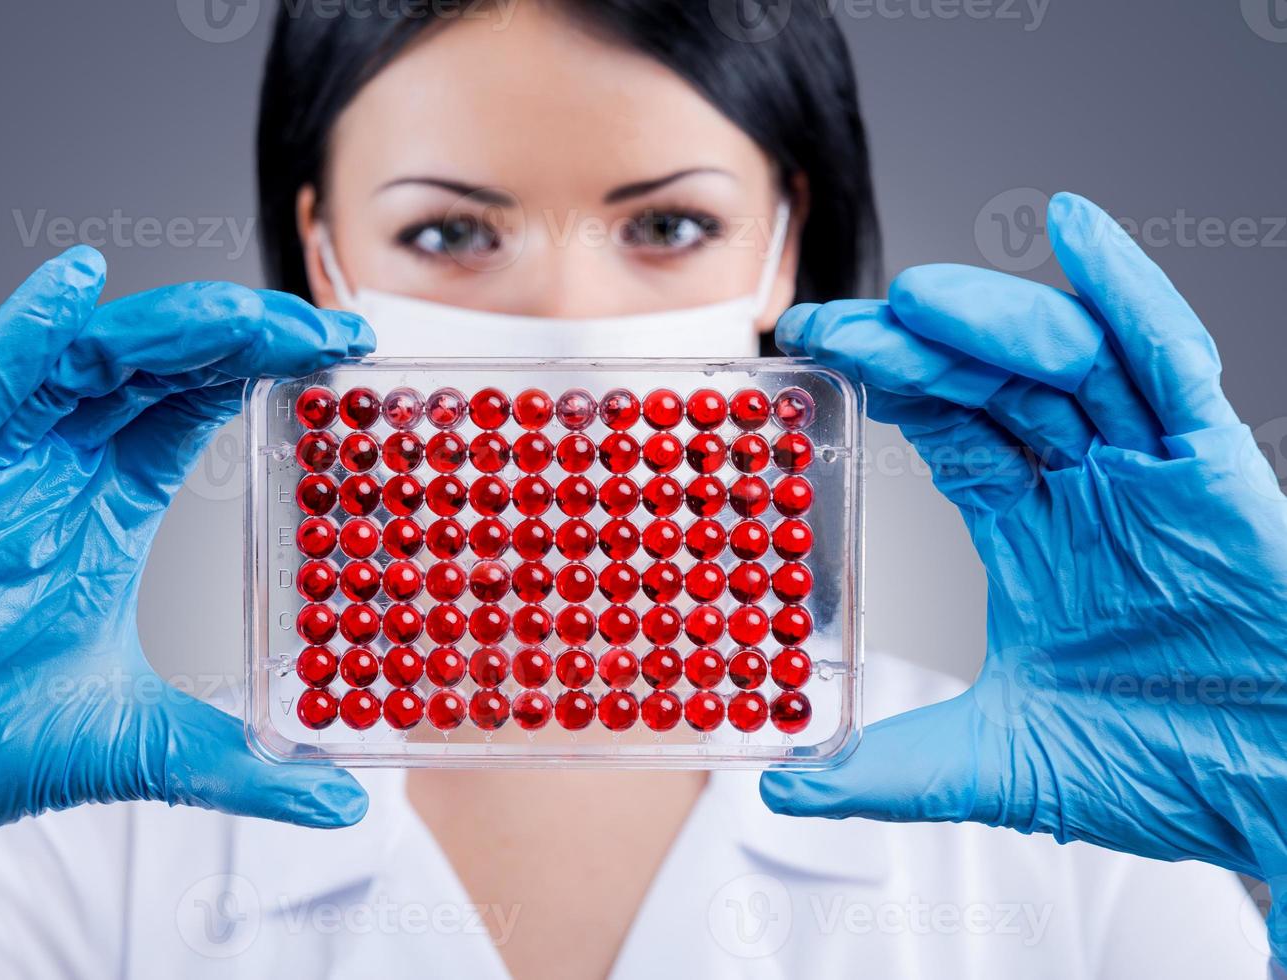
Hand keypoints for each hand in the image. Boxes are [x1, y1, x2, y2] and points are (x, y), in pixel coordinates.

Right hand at [0, 248, 373, 917]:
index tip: (345, 351)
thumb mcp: (137, 742)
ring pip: (81, 361)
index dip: (265, 362)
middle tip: (324, 328)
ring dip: (164, 328)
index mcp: (102, 499)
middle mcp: (51, 464)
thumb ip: (239, 763)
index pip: (195, 400)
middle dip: (239, 333)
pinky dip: (20, 337)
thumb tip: (340, 800)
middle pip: (155, 363)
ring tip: (244, 316)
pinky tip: (74, 290)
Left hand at [762, 193, 1286, 957]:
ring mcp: (1154, 472)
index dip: (889, 383)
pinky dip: (1129, 296)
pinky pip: (1173, 365)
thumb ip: (888, 771)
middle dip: (916, 344)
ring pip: (1071, 361)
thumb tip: (786, 788)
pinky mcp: (1220, 471)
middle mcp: (1092, 488)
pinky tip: (1076, 232)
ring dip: (993, 318)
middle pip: (996, 381)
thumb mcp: (996, 765)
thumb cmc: (1167, 772)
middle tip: (838, 321)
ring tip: (915, 297)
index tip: (815, 353)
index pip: (951, 428)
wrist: (1280, 803)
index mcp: (1038, 531)